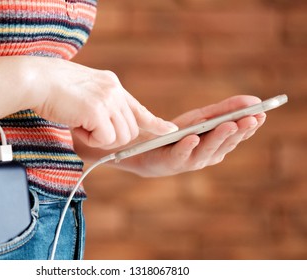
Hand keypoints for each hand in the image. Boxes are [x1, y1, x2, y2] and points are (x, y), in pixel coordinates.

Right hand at [31, 58, 176, 148]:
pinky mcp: (98, 110)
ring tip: (80, 123)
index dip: (155, 123)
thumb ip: (102, 106)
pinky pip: (105, 139)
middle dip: (112, 137)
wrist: (37, 79)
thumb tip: (110, 129)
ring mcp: (108, 99)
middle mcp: (115, 90)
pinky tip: (76, 125)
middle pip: (130, 130)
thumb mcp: (86, 94)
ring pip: (121, 137)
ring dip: (99, 138)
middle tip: (89, 128)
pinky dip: (90, 139)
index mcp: (112, 85)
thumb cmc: (54, 90)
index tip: (170, 130)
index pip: (139, 108)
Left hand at [123, 95, 266, 176]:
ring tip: (230, 124)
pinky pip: (181, 153)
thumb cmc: (178, 133)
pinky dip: (187, 146)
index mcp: (218, 145)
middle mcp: (208, 155)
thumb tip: (251, 99)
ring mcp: (191, 160)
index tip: (262, 113)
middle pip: (226, 143)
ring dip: (219, 137)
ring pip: (207, 149)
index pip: (238, 136)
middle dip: (240, 130)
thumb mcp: (202, 117)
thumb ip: (224, 110)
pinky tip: (193, 138)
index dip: (250, 126)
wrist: (148, 149)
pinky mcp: (172, 161)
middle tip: (252, 118)